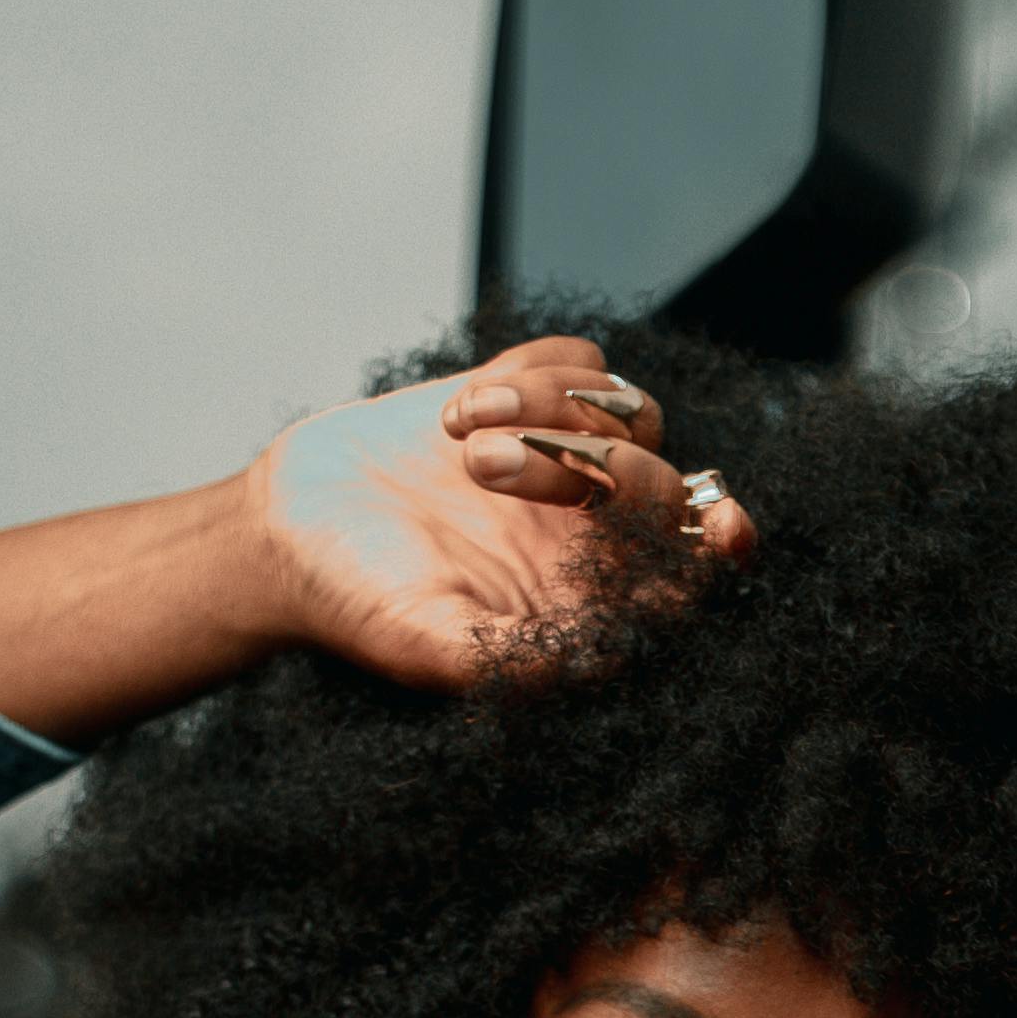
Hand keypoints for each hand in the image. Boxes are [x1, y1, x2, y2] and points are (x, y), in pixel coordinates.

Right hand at [240, 340, 759, 691]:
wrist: (290, 526)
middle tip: (483, 472)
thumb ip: (517, 659)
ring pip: (628, 404)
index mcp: (588, 601)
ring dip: (548, 408)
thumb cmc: (356, 602)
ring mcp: (567, 456)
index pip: (695, 576)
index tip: (726, 523)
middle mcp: (591, 532)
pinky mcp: (532, 395)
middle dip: (591, 464)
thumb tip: (607, 657)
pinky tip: (459, 413)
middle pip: (665, 478)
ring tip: (461, 440)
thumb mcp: (429, 644)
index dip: (726, 549)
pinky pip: (582, 358)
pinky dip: (529, 373)